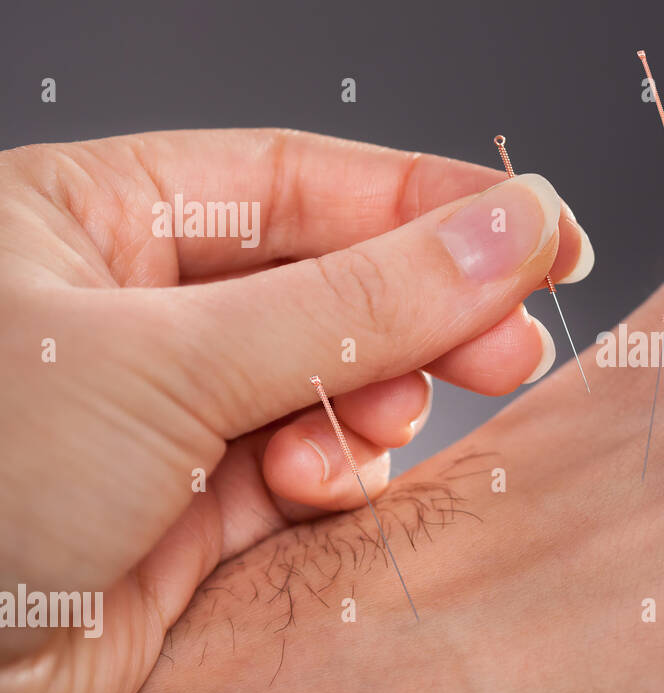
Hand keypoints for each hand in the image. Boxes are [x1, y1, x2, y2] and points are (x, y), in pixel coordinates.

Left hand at [0, 128, 590, 692]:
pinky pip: (311, 467)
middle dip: (426, 312)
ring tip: (372, 430)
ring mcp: (168, 413)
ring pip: (333, 380)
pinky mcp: (194, 511)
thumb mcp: (165, 362)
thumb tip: (505, 235)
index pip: (302, 182)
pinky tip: (319, 486)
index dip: (431, 203)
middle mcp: (134, 310)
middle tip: (514, 341)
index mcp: (93, 220)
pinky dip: (338, 474)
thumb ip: (356, 301)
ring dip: (374, 404)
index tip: (541, 228)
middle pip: (334, 281)